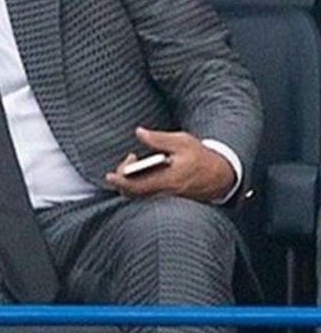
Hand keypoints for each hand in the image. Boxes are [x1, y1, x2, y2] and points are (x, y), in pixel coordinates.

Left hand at [105, 127, 235, 202]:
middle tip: (131, 158)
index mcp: (169, 180)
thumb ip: (158, 139)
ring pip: (139, 195)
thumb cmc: (201, 158)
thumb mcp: (182, 142)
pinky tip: (143, 170)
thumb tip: (139, 132)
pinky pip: (147, 196)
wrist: (222, 176)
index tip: (109, 175)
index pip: (138, 187)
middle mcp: (166, 194)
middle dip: (123, 177)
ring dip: (130, 181)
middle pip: (134, 193)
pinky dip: (139, 185)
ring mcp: (167, 199)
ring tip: (137, 161)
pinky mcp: (169, 200)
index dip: (121, 182)